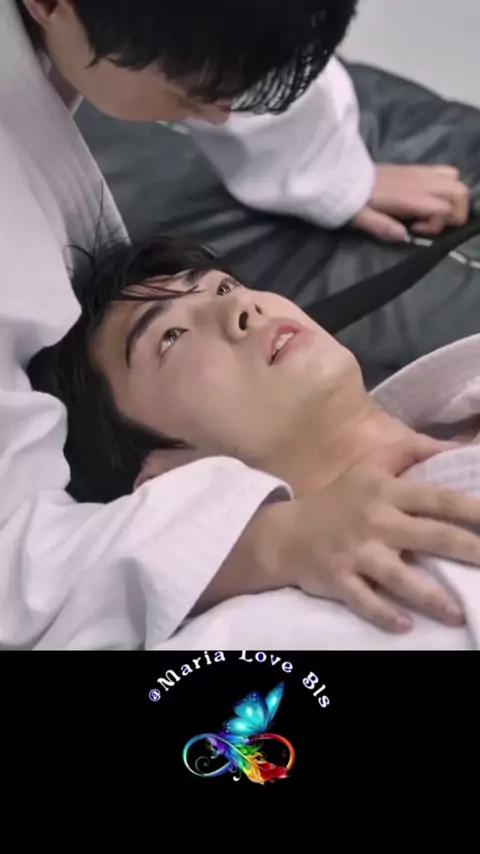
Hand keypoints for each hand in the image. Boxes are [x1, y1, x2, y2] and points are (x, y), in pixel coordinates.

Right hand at [269, 434, 479, 632]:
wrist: (288, 533)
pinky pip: (364, 601)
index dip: (472, 508)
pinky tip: (406, 626)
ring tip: (458, 613)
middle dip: (467, 550)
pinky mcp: (339, 579)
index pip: (438, 498)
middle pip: (430, 536)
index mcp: (386, 491)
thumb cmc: (340, 498)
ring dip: (431, 596)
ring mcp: (357, 552)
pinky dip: (384, 614)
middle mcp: (376, 520)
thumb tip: (455, 446)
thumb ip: (410, 450)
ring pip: (399, 576)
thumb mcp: (370, 465)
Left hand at [352, 164, 469, 241]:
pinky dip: (448, 186)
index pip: (443, 209)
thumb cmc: (354, 200)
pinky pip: (446, 171)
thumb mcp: (362, 218)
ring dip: (453, 198)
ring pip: (456, 180)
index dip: (435, 225)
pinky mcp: (418, 168)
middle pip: (459, 192)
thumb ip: (383, 227)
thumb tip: (404, 237)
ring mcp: (421, 173)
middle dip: (456, 213)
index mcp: (409, 196)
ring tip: (434, 211)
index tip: (414, 230)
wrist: (345, 175)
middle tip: (435, 224)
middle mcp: (421, 182)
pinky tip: (429, 198)